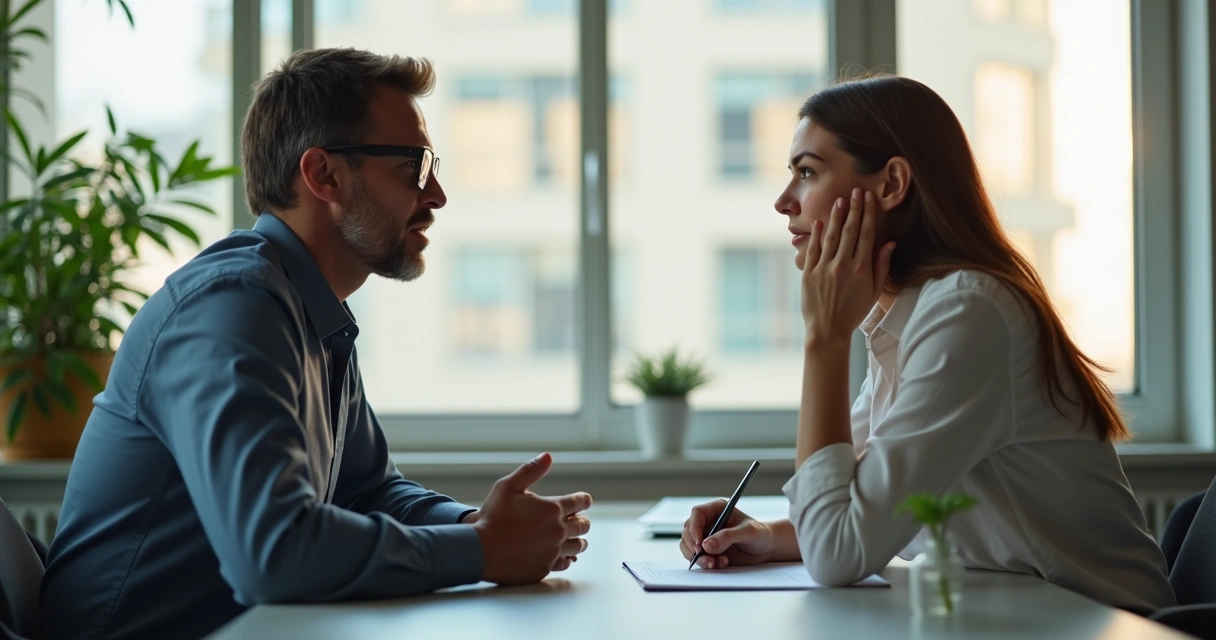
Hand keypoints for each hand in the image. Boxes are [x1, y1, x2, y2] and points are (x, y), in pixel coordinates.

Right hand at [472, 453, 592, 584]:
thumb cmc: (493, 516)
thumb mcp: (508, 486)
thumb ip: (530, 470)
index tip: (584, 500)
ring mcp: (553, 551)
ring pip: (578, 546)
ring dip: (579, 540)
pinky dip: (567, 558)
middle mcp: (558, 530)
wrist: (480, 550)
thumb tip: (548, 456)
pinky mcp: (545, 567)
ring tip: (577, 539)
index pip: (580, 502)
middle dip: (583, 520)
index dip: (583, 500)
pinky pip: (565, 563)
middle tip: (580, 520)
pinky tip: (565, 556)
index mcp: (552, 508)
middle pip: (583, 525)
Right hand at [678, 499, 774, 569]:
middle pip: (688, 530)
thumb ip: (728, 537)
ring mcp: (706, 537)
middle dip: (694, 546)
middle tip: (707, 558)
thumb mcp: (748, 532)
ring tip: (715, 563)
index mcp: (716, 509)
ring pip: (688, 546)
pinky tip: (721, 564)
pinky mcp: (707, 551)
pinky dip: (705, 563)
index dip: (694, 527)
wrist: (766, 549)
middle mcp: (708, 522)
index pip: (697, 513)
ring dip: (699, 557)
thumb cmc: (760, 534)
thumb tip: (707, 545)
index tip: (699, 543)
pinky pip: (696, 557)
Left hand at [801, 188, 895, 347]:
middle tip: (856, 191)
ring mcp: (824, 268)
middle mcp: (843, 265)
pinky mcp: (809, 273)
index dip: (868, 213)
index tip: (869, 198)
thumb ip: (882, 266)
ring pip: (831, 236)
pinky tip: (819, 222)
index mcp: (862, 269)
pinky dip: (816, 235)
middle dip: (854, 208)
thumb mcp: (874, 292)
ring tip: (839, 200)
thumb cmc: (854, 312)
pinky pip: (813, 249)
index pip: (867, 234)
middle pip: (850, 230)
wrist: (828, 330)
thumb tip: (889, 243)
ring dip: (836, 216)